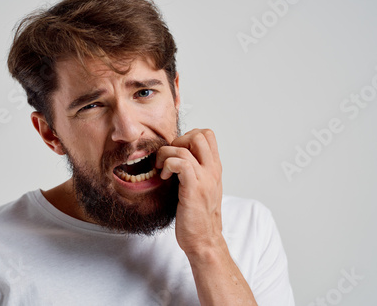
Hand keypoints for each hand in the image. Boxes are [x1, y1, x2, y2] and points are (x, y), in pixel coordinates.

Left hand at [156, 128, 222, 254]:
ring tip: (162, 168)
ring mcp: (205, 179)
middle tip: (169, 158)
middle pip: (200, 134)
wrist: (204, 241)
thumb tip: (174, 158)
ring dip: (167, 153)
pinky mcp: (194, 189)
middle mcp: (212, 170)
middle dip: (178, 140)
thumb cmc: (198, 218)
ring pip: (186, 146)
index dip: (187, 136)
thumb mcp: (200, 188)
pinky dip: (168, 164)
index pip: (207, 135)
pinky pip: (180, 163)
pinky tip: (164, 176)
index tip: (175, 152)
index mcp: (214, 168)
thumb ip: (193, 172)